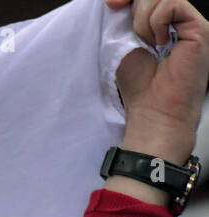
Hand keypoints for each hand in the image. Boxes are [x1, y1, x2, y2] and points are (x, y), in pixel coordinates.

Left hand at [107, 0, 208, 162]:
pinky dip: (157, 22)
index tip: (112, 4)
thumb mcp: (124, 43)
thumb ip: (126, 18)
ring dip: (143, 20)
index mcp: (162, 24)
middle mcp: (179, 21)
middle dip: (136, 8)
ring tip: (149, 44)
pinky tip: (160, 43)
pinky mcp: (200, 28)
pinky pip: (173, 5)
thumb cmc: (140, 85)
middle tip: (135, 35)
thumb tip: (117, 0)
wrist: (154, 109)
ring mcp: (191, 23)